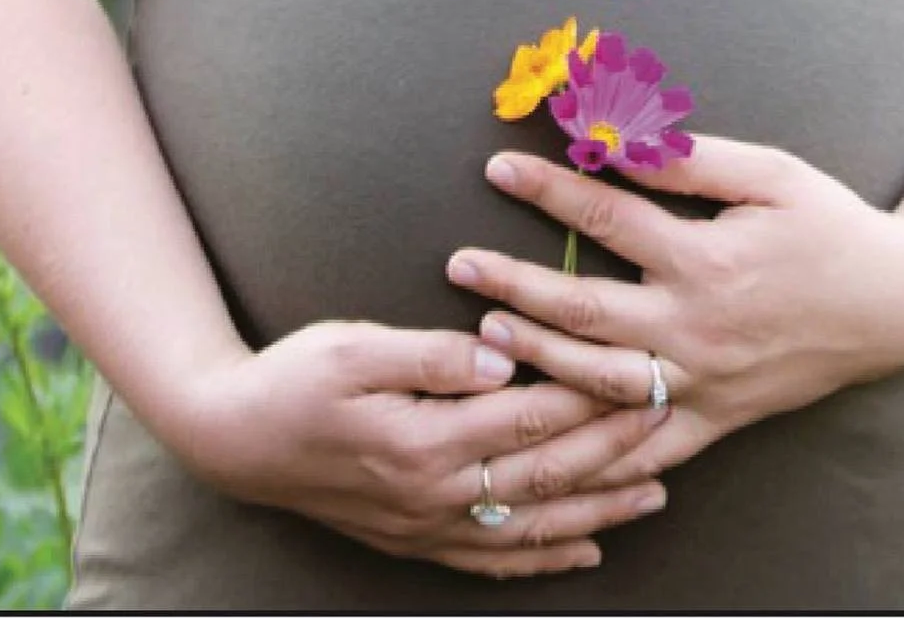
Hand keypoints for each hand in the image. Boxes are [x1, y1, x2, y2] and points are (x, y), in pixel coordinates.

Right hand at [175, 320, 672, 577]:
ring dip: (600, 508)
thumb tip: (498, 353)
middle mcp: (434, 492)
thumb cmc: (292, 378)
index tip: (645, 371)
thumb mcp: (352, 346)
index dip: (593, 397)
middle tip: (673, 421)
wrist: (231, 438)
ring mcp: (427, 524)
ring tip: (657, 490)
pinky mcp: (415, 539)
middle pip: (546, 473)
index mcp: (424, 439)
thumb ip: (429, 353)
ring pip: (532, 523)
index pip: (531, 417)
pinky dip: (545, 556)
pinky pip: (494, 557)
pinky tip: (586, 547)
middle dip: (616, 449)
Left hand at [445, 135, 903, 490]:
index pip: (607, 221)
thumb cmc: (831, 225)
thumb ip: (689, 161)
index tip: (496, 167)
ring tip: (481, 335)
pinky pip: (642, 444)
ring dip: (534, 360)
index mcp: (708, 260)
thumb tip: (618, 138)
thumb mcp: (770, 174)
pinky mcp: (713, 419)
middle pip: (584, 311)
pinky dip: (591, 446)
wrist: (897, 304)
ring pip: (599, 383)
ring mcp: (702, 382)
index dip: (548, 189)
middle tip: (456, 261)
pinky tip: (544, 436)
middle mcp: (696, 328)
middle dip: (512, 283)